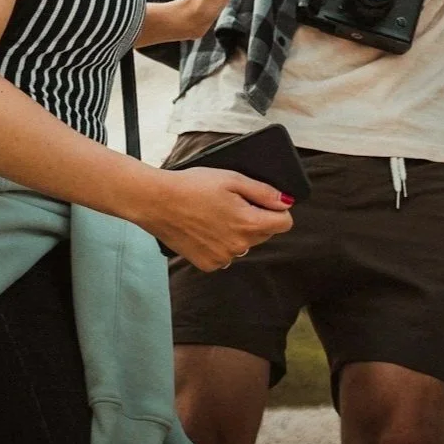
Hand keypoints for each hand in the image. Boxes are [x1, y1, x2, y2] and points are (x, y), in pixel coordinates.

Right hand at [142, 166, 294, 270]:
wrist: (157, 202)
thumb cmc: (194, 186)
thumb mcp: (234, 179)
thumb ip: (264, 192)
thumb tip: (286, 202)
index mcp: (248, 224)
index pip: (284, 224)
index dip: (277, 209)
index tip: (264, 200)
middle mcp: (238, 246)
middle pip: (265, 234)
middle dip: (257, 218)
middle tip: (235, 202)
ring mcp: (222, 258)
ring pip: (245, 244)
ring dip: (240, 231)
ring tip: (218, 213)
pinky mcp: (206, 264)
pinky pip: (227, 254)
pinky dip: (223, 243)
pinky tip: (207, 228)